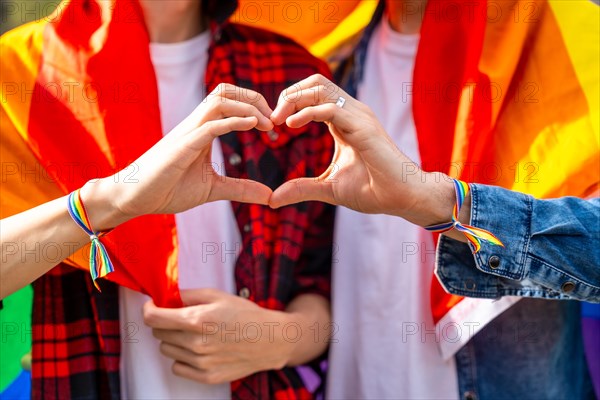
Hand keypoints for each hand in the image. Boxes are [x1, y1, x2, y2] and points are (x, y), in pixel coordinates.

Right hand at [84, 84, 274, 230]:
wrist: (134, 197)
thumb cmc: (168, 190)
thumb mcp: (213, 189)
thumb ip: (240, 189)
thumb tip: (269, 196)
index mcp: (202, 129)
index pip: (229, 100)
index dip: (254, 105)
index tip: (272, 125)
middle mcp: (195, 124)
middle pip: (225, 90)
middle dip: (254, 98)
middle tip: (274, 120)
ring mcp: (188, 132)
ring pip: (219, 101)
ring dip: (248, 107)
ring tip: (267, 124)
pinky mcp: (182, 146)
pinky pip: (210, 125)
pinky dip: (233, 121)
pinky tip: (253, 125)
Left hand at [143, 288, 295, 384]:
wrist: (271, 339)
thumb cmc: (245, 314)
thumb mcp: (217, 295)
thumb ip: (188, 294)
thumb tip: (165, 296)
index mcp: (197, 320)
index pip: (153, 319)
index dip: (148, 309)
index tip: (152, 306)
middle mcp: (196, 344)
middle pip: (158, 334)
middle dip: (165, 323)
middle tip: (181, 318)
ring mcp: (201, 363)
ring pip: (166, 351)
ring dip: (173, 340)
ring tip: (194, 334)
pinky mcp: (206, 377)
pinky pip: (178, 367)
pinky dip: (183, 358)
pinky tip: (199, 349)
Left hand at [269, 74, 454, 226]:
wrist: (403, 198)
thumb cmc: (373, 190)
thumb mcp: (328, 188)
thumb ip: (301, 188)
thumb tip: (273, 199)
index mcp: (344, 121)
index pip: (314, 94)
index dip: (291, 102)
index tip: (274, 124)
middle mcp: (352, 112)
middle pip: (315, 82)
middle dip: (289, 94)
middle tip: (273, 118)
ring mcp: (359, 116)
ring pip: (321, 87)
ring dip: (295, 98)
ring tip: (279, 119)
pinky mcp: (363, 127)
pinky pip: (332, 108)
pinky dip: (308, 112)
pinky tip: (292, 124)